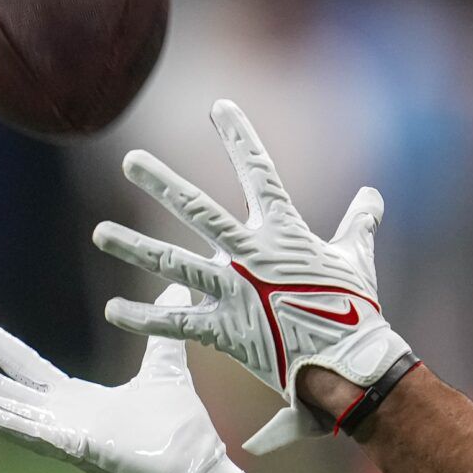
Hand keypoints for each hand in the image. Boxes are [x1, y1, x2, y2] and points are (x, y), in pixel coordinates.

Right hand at [0, 286, 246, 472]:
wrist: (198, 472)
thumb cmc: (179, 431)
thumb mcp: (166, 370)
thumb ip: (162, 336)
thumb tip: (176, 285)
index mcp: (77, 399)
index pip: (28, 367)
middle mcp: (64, 418)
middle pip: (5, 389)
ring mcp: (69, 437)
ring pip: (13, 415)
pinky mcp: (84, 453)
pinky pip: (45, 439)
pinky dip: (19, 428)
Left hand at [91, 99, 411, 453]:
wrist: (350, 365)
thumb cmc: (356, 311)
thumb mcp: (358, 260)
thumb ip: (359, 225)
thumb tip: (373, 196)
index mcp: (284, 233)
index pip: (261, 172)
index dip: (241, 137)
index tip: (220, 106)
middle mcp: (251, 256)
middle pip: (198, 211)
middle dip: (162, 183)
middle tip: (130, 160)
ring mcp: (234, 292)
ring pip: (173, 263)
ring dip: (134, 247)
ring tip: (100, 233)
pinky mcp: (225, 331)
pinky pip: (175, 325)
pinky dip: (144, 319)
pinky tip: (113, 310)